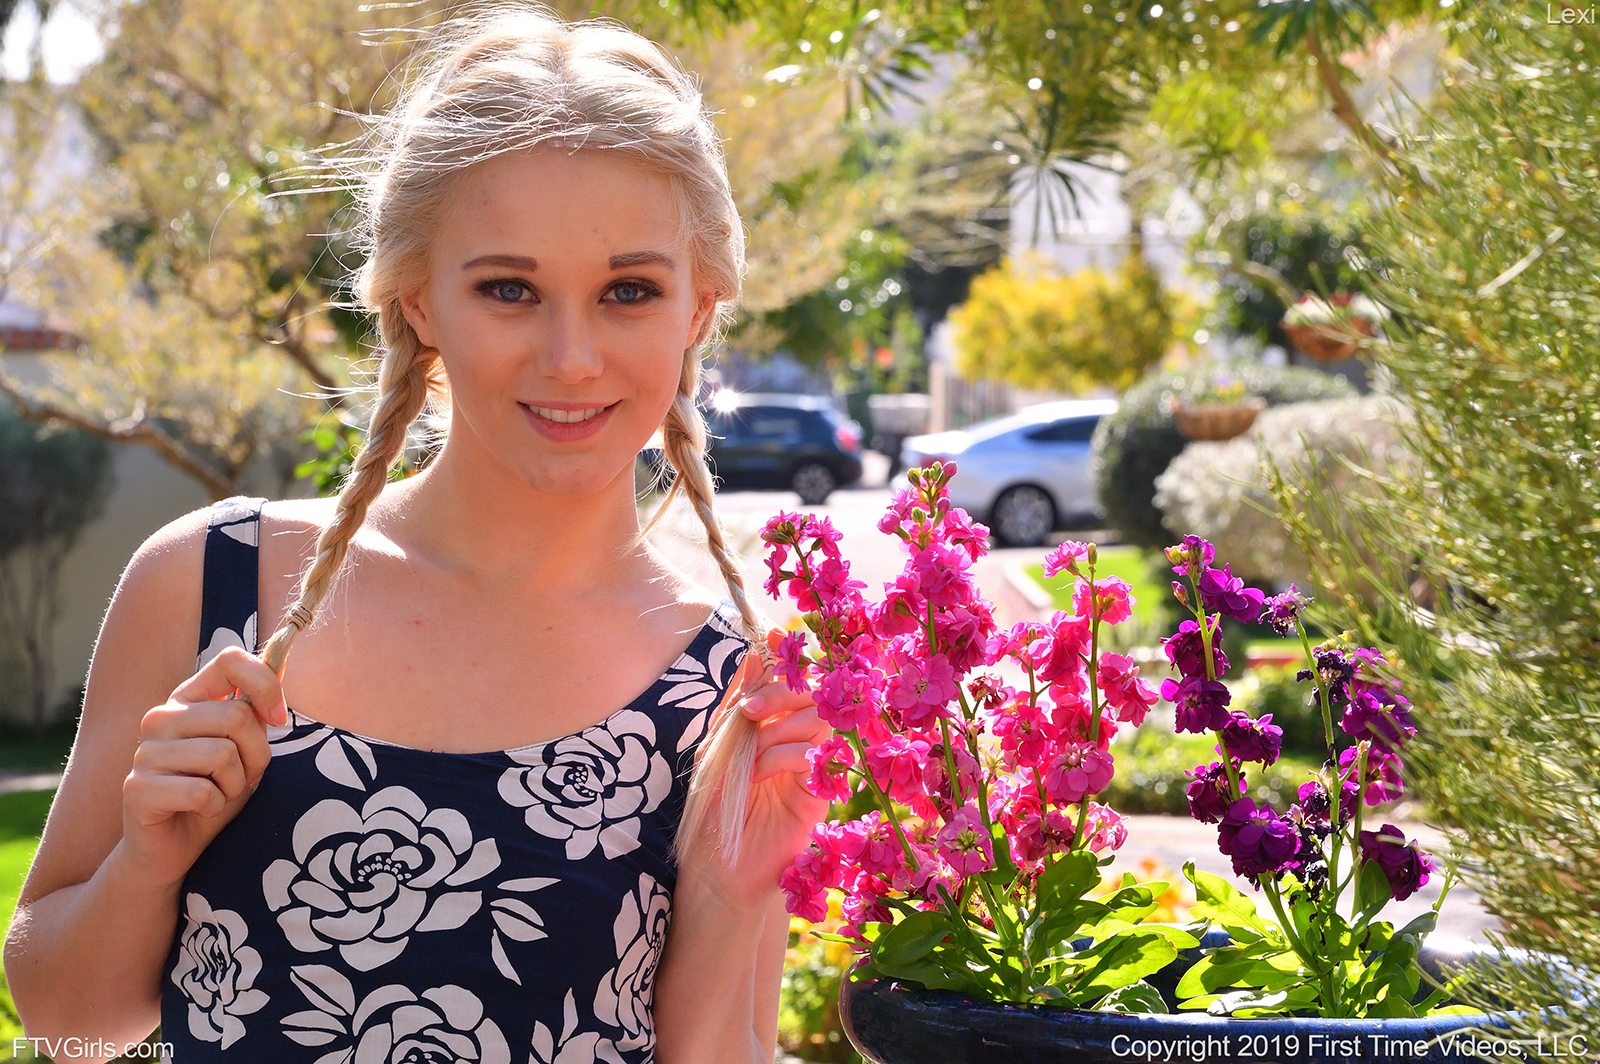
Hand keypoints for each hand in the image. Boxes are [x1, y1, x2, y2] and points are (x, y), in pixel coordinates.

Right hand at [121, 647, 286, 890]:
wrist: (173, 849)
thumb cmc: (214, 793)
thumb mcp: (245, 747)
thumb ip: (256, 708)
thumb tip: (281, 660)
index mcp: (187, 699)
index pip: (230, 660)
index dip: (266, 685)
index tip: (278, 718)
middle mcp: (160, 717)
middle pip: (236, 716)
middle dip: (258, 755)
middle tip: (247, 777)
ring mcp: (144, 752)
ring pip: (222, 755)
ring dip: (235, 784)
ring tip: (220, 794)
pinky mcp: (137, 788)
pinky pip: (202, 791)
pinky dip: (215, 806)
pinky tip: (201, 811)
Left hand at [708, 629, 830, 910]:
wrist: (714, 866)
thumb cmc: (712, 810)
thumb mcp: (715, 748)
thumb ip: (735, 704)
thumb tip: (753, 656)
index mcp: (773, 727)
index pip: (790, 682)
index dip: (783, 659)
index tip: (771, 636)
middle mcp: (797, 743)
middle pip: (810, 695)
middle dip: (779, 694)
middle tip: (748, 712)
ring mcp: (812, 767)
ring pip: (817, 722)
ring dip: (778, 730)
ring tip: (748, 755)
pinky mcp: (819, 795)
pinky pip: (817, 757)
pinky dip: (784, 756)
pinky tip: (759, 776)